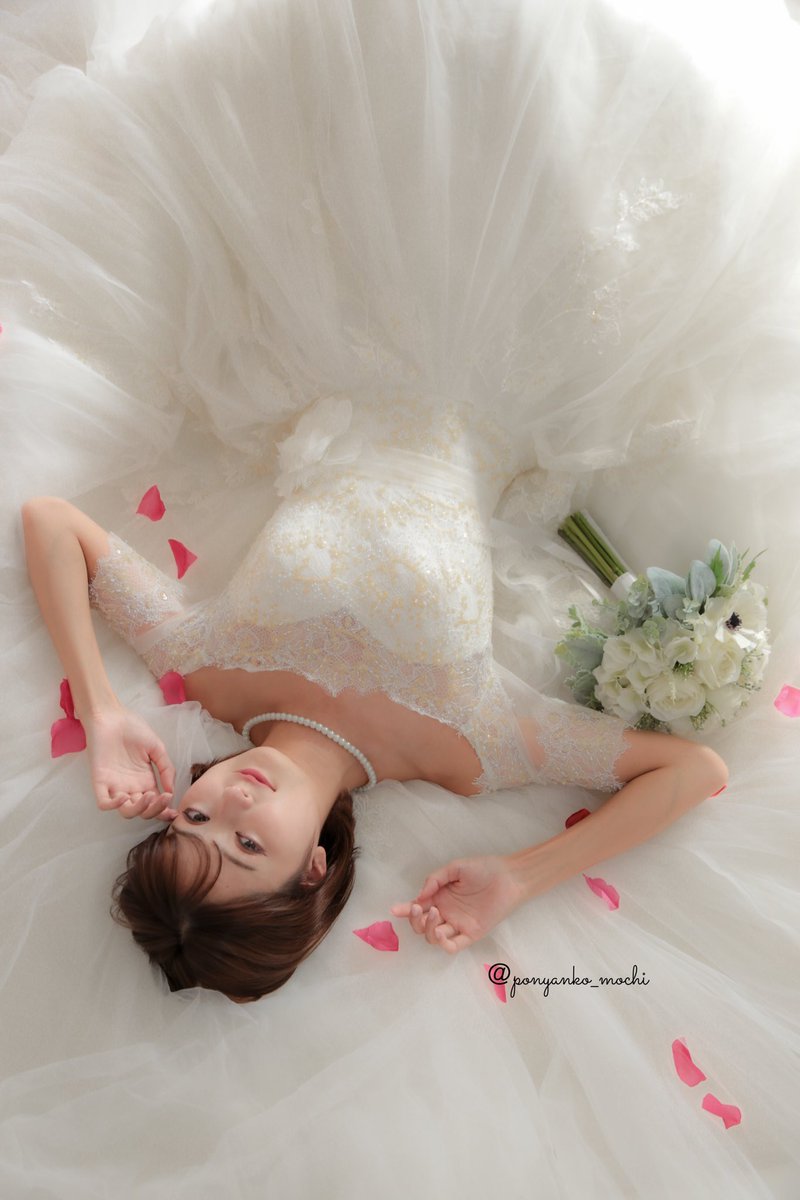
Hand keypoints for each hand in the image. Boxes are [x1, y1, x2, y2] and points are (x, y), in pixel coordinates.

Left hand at [84, 704, 176, 821]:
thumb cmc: (133, 728)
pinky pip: (104, 803)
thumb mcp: (157, 747)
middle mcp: (131, 787)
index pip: (155, 804)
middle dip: (155, 810)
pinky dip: (113, 806)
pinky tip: (123, 796)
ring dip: (139, 809)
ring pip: (126, 811)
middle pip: (143, 811)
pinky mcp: (100, 782)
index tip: (175, 812)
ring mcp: (115, 786)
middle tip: (163, 798)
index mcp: (145, 781)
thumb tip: (171, 791)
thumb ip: (167, 768)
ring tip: (148, 795)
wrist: (111, 716)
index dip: (164, 811)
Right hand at [390, 854, 524, 953]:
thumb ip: (435, 879)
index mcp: (440, 898)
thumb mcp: (455, 867)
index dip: (405, 910)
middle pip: (421, 926)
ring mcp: (458, 925)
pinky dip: (444, 944)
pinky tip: (440, 933)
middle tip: (418, 908)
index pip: (418, 908)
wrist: (509, 876)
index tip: (395, 910)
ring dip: (428, 930)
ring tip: (434, 916)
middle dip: (415, 920)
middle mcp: (446, 913)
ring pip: (434, 937)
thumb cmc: (484, 869)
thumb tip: (419, 896)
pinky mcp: (471, 933)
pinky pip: (454, 946)